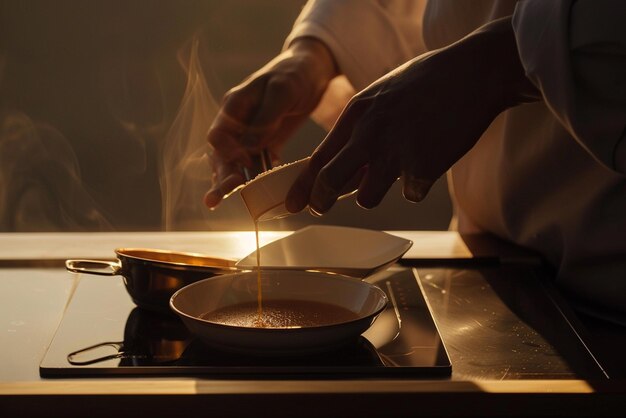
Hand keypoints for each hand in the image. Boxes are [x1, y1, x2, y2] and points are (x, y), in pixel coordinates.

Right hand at [204, 38, 337, 207]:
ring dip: (229, 181)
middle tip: (216, 198)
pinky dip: (255, 177)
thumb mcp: (283, 90)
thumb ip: (266, 117)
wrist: (311, 71)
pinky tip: (258, 191)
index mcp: (235, 105)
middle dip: (220, 175)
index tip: (246, 162)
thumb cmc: (295, 74)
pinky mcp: (264, 142)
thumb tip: (249, 146)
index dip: (227, 153)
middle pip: (221, 153)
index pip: (218, 135)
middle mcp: (237, 121)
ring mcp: (249, 133)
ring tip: (218, 201)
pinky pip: (255, 163)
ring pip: (234, 162)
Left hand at [286, 17, 538, 214]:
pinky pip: (410, 194)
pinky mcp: (423, 167)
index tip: (292, 204)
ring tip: (396, 172)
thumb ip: (361, 130)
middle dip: (321, 201)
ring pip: (367, 199)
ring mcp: (395, 151)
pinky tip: (430, 159)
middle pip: (330, 182)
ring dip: (376, 193)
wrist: (474, 72)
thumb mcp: (382, 97)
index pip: (319, 157)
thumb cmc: (426, 83)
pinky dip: (418, 185)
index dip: (302, 186)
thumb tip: (348, 170)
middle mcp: (370, 133)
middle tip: (320, 209)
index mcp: (357, 113)